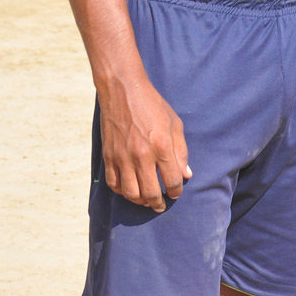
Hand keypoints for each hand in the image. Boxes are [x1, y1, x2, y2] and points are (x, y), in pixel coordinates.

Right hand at [99, 76, 190, 212]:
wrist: (123, 90)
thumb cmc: (152, 105)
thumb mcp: (174, 123)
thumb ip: (181, 150)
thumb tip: (186, 174)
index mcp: (162, 146)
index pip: (172, 181)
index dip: (176, 191)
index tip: (175, 191)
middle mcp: (142, 155)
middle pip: (151, 193)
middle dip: (158, 203)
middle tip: (160, 205)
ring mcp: (123, 157)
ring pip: (131, 193)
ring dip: (140, 201)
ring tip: (146, 200)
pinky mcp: (109, 156)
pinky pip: (114, 184)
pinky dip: (122, 191)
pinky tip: (129, 189)